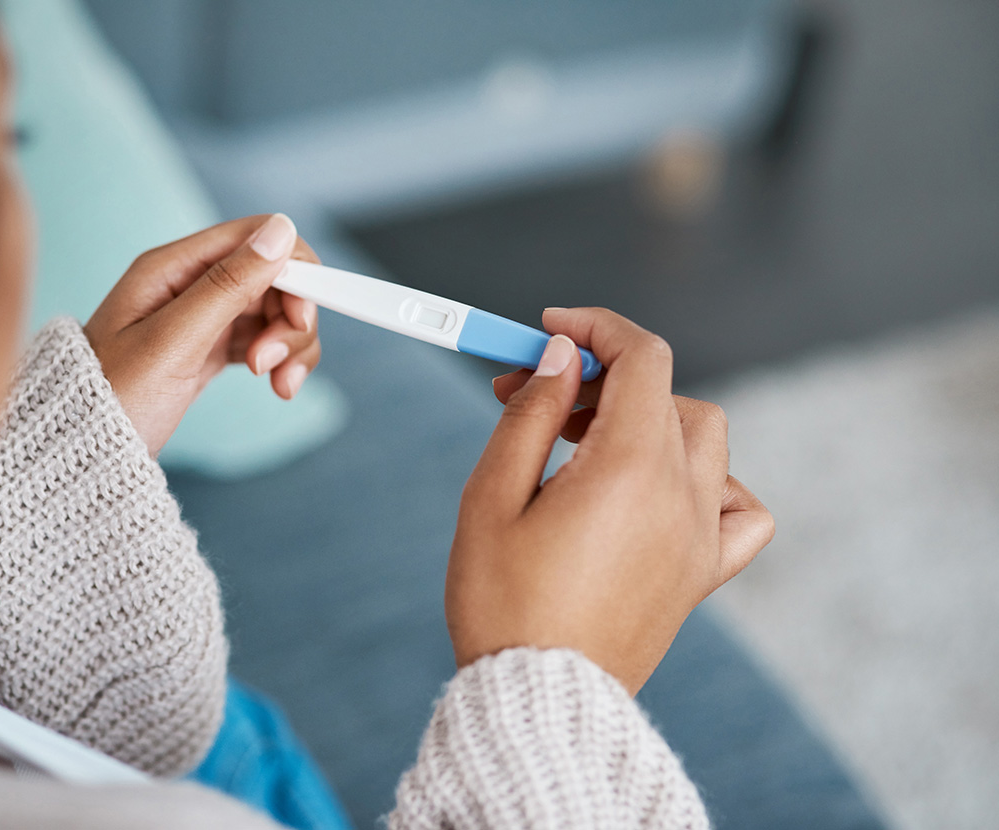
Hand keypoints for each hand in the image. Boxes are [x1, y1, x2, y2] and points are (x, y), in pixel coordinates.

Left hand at [84, 214, 320, 455]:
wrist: (79, 456)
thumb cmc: (113, 398)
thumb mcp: (173, 340)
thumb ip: (228, 284)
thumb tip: (280, 231)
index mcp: (172, 267)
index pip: (257, 237)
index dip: (293, 272)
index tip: (299, 319)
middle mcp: (188, 284)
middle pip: (273, 277)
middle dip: (291, 319)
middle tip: (276, 365)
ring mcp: (199, 318)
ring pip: (273, 312)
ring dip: (291, 345)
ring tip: (280, 385)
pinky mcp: (207, 350)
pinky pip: (261, 340)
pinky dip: (279, 360)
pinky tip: (278, 387)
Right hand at [446, 307, 773, 693]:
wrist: (538, 701)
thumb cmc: (502, 603)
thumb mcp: (492, 496)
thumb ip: (530, 413)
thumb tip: (563, 355)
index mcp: (630, 468)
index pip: (641, 356)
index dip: (595, 327)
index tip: (549, 329)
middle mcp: (681, 496)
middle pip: (663, 392)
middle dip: (599, 378)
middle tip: (533, 397)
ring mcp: (700, 536)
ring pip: (703, 436)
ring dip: (648, 418)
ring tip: (584, 444)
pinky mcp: (701, 573)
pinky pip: (739, 507)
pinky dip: (709, 481)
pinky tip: (661, 492)